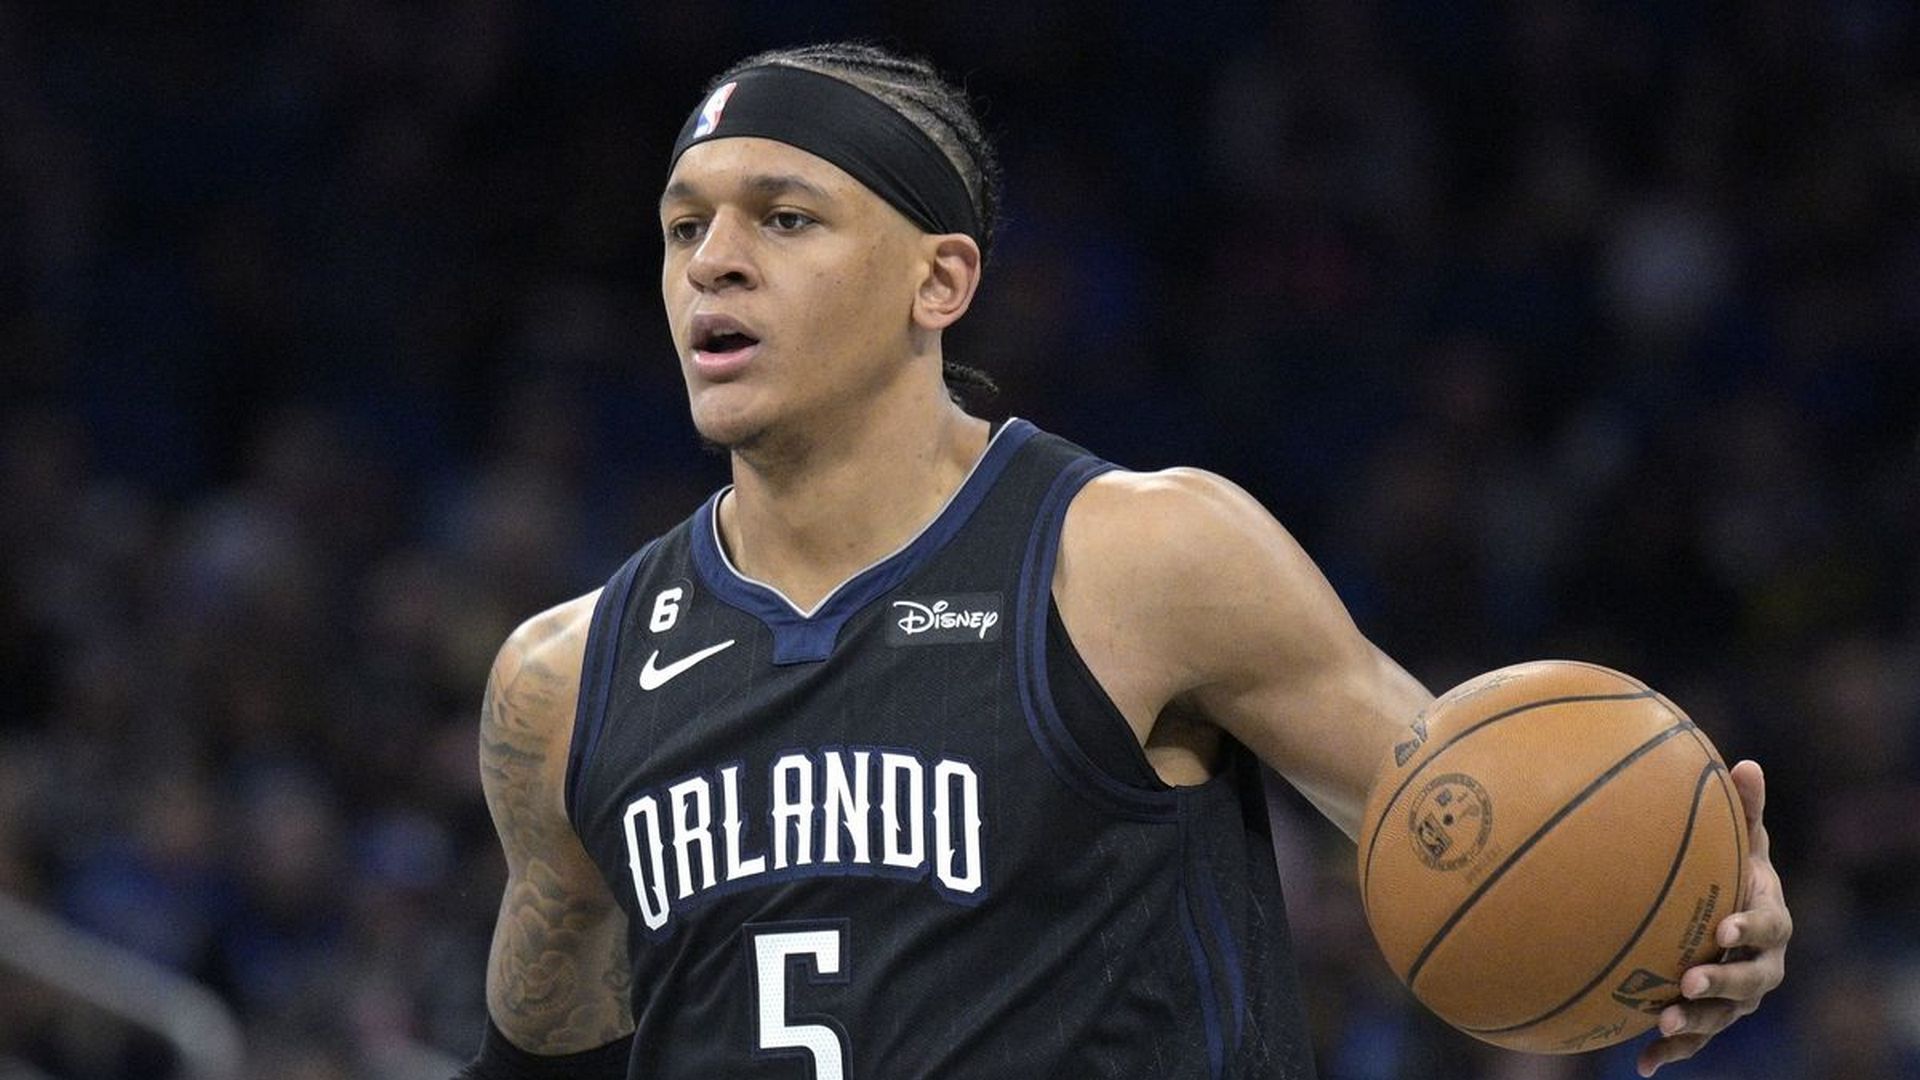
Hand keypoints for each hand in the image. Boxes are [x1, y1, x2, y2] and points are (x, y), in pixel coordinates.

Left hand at [1637, 760, 1790, 1076]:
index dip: (1750, 929)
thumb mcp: (1741, 842)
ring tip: (1664, 1022)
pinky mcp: (1713, 1019)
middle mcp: (1761, 966)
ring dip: (1696, 1023)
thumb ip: (1745, 810)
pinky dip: (1671, 1053)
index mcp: (1770, 922)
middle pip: (1751, 981)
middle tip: (1690, 980)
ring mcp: (1738, 999)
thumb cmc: (1736, 872)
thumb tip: (1746, 762)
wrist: (1736, 920)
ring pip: (1724, 1016)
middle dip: (1723, 983)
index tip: (1726, 928)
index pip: (1768, 927)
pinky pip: (1695, 1041)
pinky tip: (1640, 1066)